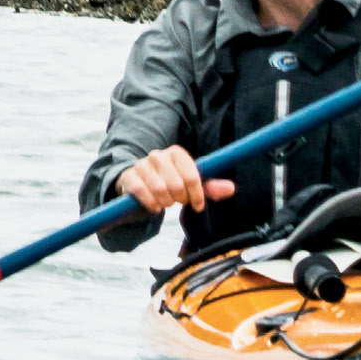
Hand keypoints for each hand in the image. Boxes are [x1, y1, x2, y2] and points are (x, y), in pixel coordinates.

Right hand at [117, 144, 233, 215]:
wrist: (141, 184)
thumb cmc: (172, 184)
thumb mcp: (193, 186)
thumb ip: (211, 187)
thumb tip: (231, 188)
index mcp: (177, 153)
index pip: (192, 175)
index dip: (197, 194)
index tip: (197, 205)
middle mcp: (158, 155)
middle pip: (176, 184)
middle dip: (180, 199)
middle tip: (178, 201)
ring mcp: (142, 165)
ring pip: (159, 189)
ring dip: (166, 203)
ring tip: (166, 203)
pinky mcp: (129, 176)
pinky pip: (142, 192)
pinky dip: (151, 203)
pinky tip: (155, 206)